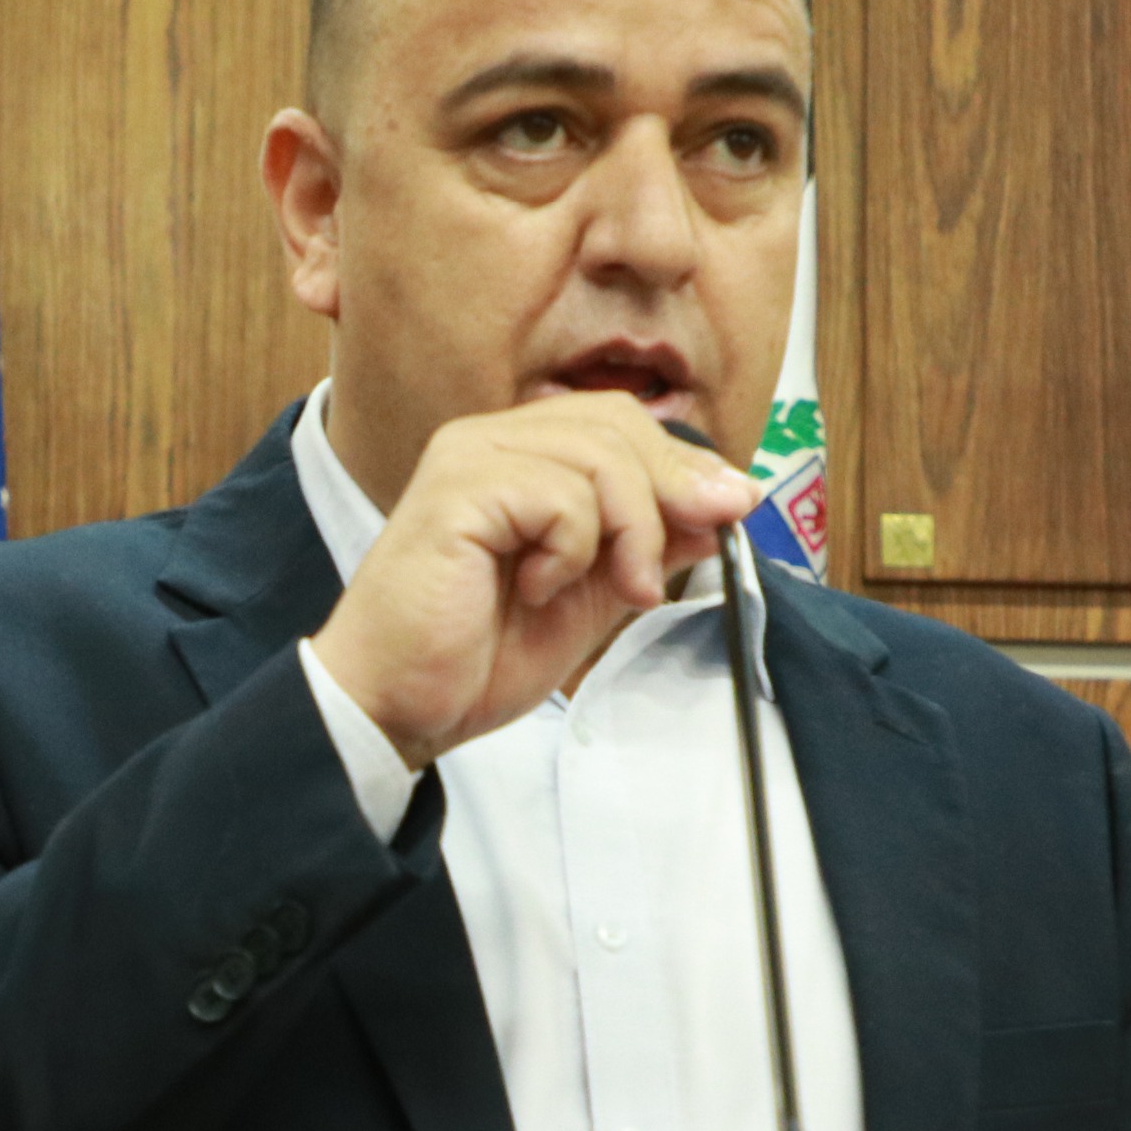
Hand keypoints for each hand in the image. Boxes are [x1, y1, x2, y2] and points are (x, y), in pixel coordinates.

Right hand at [309, 393, 761, 768]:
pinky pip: (558, 495)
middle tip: (667, 566)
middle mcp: (486, 440)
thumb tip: (720, 508)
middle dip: (667, 495)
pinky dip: (571, 549)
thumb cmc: (473, 656)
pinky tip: (537, 588)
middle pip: (617, 425)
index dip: (682, 465)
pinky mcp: (456, 493)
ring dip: (627, 533)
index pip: (619, 423)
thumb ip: (644, 547)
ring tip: (607, 591)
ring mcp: (467, 459)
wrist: (398, 708)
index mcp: (514, 454)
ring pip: (598, 458)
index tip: (732, 511)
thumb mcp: (588, 596)